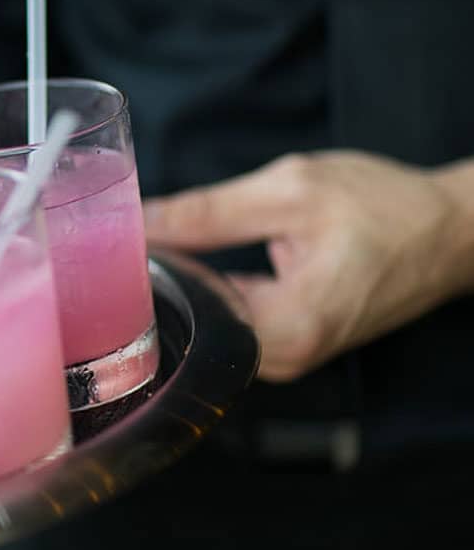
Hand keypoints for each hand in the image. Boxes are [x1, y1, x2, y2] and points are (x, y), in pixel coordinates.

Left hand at [142, 151, 473, 381]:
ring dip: (182, 291)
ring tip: (156, 249)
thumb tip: (136, 220)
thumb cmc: (384, 207)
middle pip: (189, 330)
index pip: (183, 314)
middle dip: (156, 287)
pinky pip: (230, 326)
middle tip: (118, 246)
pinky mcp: (290, 346)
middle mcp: (284, 358)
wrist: (449, 232)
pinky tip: (191, 265)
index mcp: (286, 328)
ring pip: (207, 330)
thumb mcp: (289, 191)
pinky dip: (209, 297)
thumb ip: (207, 211)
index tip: (109, 248)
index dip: (143, 279)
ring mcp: (287, 358)